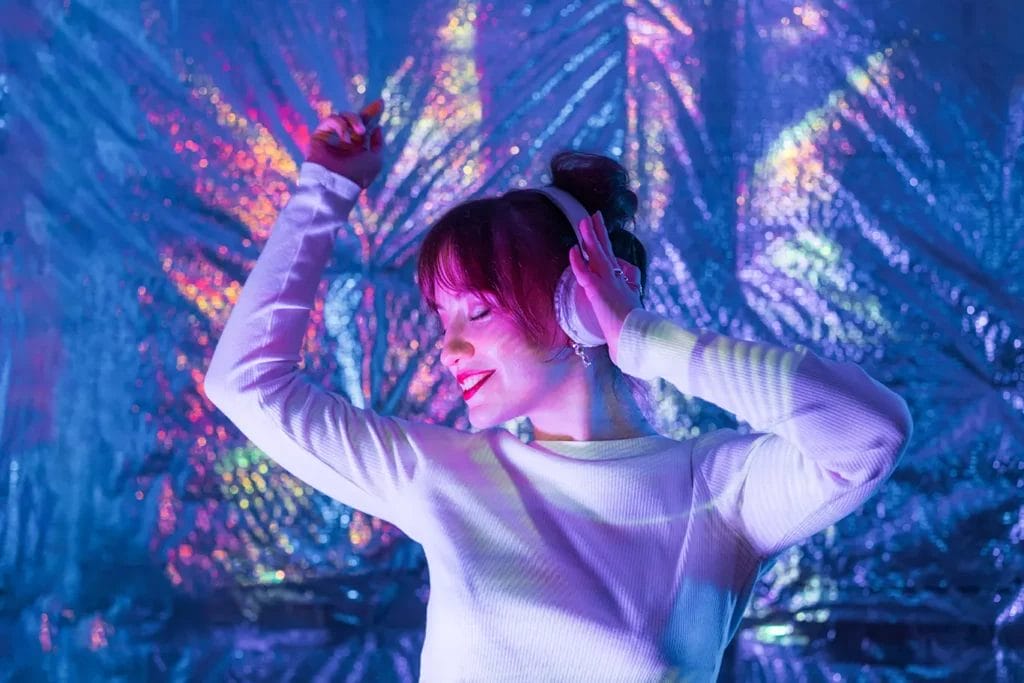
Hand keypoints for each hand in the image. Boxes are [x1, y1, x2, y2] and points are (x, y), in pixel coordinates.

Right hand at [307, 98, 383, 188]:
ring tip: (360, 133)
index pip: (366, 126)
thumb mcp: (376, 160)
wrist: (336, 183)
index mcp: (359, 146)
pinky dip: (340, 125)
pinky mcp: (320, 135)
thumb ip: (378, 144)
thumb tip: (377, 128)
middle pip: (354, 118)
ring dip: (354, 121)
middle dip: (364, 114)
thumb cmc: (358, 175)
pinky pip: (331, 119)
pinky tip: (344, 137)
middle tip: (372, 115)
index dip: (373, 113)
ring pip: (343, 116)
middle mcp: (346, 140)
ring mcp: (332, 137)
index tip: (381, 102)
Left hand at [567, 210, 642, 365]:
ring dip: (590, 237)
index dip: (603, 239)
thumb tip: (630, 283)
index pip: (610, 255)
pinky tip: (572, 250)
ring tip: (584, 220)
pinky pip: (584, 272)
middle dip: (598, 231)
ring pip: (597, 255)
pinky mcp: (598, 291)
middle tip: (593, 214)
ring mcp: (607, 282)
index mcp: (620, 280)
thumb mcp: (631, 306)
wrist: (635, 337)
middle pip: (605, 249)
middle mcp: (615, 277)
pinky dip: (578, 261)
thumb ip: (628, 293)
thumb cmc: (633, 328)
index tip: (597, 224)